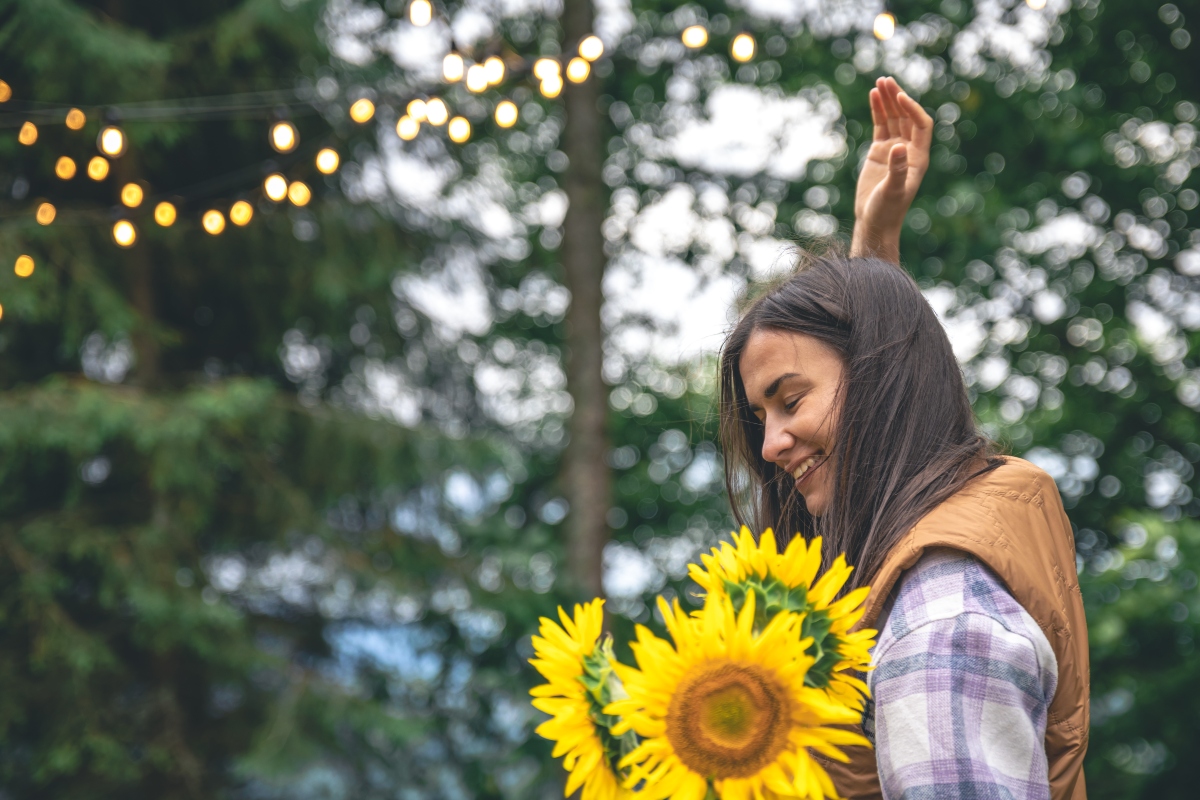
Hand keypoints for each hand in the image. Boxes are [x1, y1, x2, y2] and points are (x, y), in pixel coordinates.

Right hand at [851, 77, 932, 263]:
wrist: (875, 222)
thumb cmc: (887, 210)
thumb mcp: (892, 191)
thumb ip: (897, 169)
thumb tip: (899, 147)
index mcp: (919, 157)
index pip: (921, 125)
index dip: (913, 109)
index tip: (900, 98)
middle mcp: (909, 150)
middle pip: (906, 117)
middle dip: (898, 98)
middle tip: (887, 81)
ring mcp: (894, 149)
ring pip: (893, 118)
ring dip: (888, 101)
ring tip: (879, 83)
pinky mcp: (880, 152)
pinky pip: (881, 126)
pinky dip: (878, 111)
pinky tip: (873, 96)